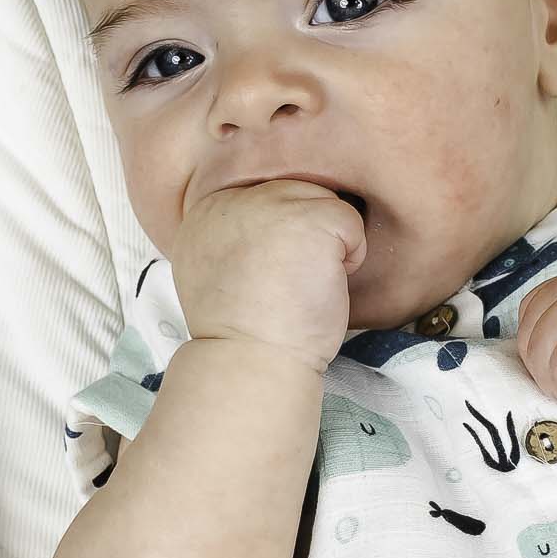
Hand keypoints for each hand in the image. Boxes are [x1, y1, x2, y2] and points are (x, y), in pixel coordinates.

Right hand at [169, 179, 365, 376]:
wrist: (251, 365)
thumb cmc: (243, 332)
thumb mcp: (214, 270)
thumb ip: (232, 235)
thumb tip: (273, 222)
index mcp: (206, 210)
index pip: (265, 196)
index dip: (281, 237)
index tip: (267, 279)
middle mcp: (233, 197)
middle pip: (295, 192)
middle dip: (306, 237)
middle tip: (288, 284)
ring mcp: (271, 204)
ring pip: (324, 201)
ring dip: (328, 245)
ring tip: (301, 285)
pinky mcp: (308, 218)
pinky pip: (350, 220)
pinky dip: (351, 256)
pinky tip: (322, 285)